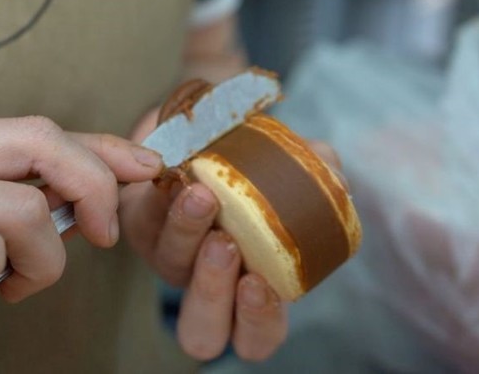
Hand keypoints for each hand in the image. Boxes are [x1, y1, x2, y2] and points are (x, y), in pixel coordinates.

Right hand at [0, 113, 162, 373]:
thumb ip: (31, 197)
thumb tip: (105, 184)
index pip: (42, 129)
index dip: (104, 147)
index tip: (147, 168)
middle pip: (41, 140)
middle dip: (95, 188)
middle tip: (100, 237)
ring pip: (24, 204)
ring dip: (41, 259)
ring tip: (10, 284)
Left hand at [122, 109, 342, 361]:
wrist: (202, 141)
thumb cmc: (259, 174)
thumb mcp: (297, 175)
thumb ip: (320, 176)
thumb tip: (337, 180)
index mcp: (251, 289)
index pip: (255, 337)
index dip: (257, 322)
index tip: (260, 284)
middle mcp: (206, 284)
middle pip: (200, 328)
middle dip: (212, 289)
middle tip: (226, 244)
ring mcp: (171, 256)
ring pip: (170, 265)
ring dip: (187, 231)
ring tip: (203, 196)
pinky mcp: (141, 221)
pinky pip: (147, 216)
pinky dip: (163, 192)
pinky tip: (181, 170)